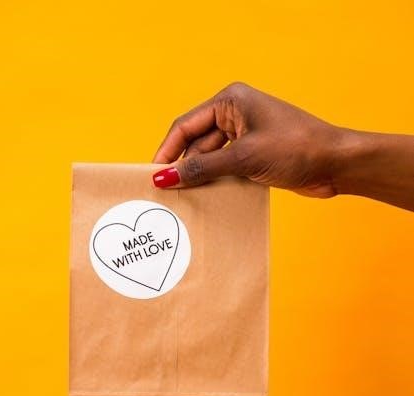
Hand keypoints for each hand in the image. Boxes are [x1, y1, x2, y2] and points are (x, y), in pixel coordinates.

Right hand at [152, 82, 342, 197]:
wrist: (335, 163)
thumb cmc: (296, 148)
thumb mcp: (244, 157)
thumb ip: (203, 167)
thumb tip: (165, 177)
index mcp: (230, 101)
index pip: (186, 126)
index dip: (167, 151)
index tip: (153, 175)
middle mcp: (235, 115)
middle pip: (196, 144)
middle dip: (183, 167)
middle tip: (166, 194)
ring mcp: (245, 137)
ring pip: (210, 159)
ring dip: (200, 178)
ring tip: (184, 200)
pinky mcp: (254, 157)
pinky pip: (225, 170)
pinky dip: (216, 184)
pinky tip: (207, 200)